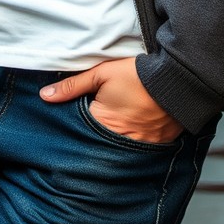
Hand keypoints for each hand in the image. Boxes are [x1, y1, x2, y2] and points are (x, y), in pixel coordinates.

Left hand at [40, 57, 183, 142]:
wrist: (179, 78)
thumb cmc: (138, 75)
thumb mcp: (102, 73)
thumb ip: (72, 86)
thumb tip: (44, 96)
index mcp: (103, 126)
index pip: (79, 136)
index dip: (75, 129)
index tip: (73, 125)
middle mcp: (121, 142)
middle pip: (99, 146)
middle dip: (94, 140)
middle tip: (96, 127)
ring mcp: (142, 146)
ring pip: (120, 150)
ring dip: (116, 142)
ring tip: (118, 127)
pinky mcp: (159, 145)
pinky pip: (141, 149)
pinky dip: (136, 142)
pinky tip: (136, 130)